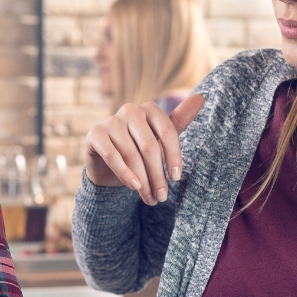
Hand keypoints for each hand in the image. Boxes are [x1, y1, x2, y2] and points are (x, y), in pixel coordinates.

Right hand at [83, 94, 204, 205]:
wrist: (107, 164)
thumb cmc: (139, 150)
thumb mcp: (161, 139)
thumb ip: (180, 120)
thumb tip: (201, 97)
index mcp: (150, 108)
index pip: (167, 132)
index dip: (173, 156)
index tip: (176, 178)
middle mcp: (130, 110)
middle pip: (149, 146)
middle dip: (157, 175)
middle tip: (162, 197)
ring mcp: (111, 120)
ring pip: (131, 154)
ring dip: (143, 180)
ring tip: (150, 199)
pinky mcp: (95, 133)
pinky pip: (111, 155)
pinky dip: (124, 173)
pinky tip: (134, 187)